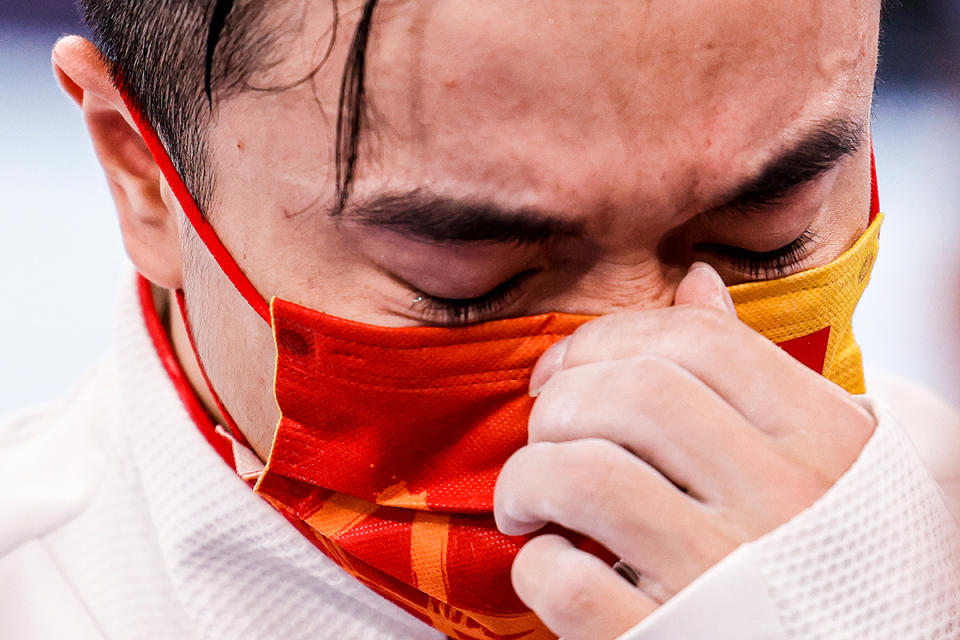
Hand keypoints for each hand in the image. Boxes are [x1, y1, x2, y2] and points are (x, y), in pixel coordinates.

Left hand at [493, 262, 875, 639]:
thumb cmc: (824, 556)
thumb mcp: (822, 456)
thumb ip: (754, 372)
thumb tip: (696, 285)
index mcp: (824, 442)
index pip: (696, 342)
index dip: (604, 339)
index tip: (560, 369)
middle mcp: (783, 502)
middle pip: (631, 396)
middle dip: (558, 405)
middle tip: (544, 434)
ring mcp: (725, 575)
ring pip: (583, 477)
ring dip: (526, 478)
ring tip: (527, 500)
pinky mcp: (668, 639)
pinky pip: (569, 581)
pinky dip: (536, 566)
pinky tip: (552, 562)